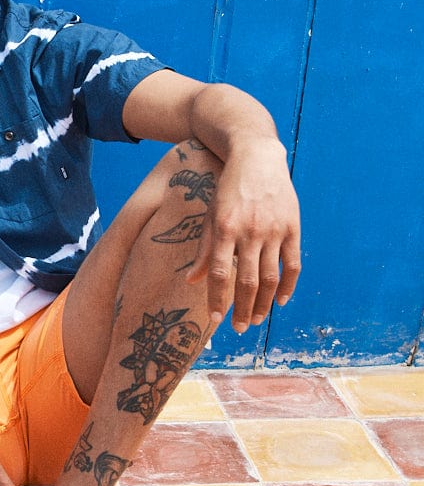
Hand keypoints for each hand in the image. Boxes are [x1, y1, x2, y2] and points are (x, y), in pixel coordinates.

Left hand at [188, 138, 300, 332]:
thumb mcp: (210, 215)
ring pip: (271, 278)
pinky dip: (288, 285)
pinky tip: (281, 301)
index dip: (216, 299)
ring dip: (265, 304)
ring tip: (257, 320)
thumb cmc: (228, 189)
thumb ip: (204, 249)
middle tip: (239, 328)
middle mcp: (250, 231)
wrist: (257, 157)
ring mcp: (274, 230)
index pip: (219, 273)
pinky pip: (293, 263)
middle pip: (248, 281)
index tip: (214, 320)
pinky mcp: (293, 227)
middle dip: (243, 310)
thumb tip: (192, 281)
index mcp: (224, 228)